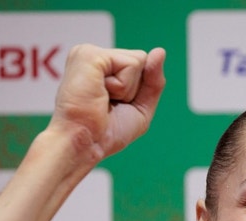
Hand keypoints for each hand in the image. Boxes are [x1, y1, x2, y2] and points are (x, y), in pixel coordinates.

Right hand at [49, 44, 165, 158]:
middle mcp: (94, 56)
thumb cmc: (106, 133)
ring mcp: (89, 53)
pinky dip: (122, 87)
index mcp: (101, 67)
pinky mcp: (89, 54)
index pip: (141, 66)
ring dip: (127, 89)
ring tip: (102, 99)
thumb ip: (153, 81)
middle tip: (107, 104)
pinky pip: (131, 64)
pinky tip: (100, 94)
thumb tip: (160, 51)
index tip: (113, 107)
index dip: (137, 92)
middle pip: (142, 61)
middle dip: (134, 90)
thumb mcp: (140, 107)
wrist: (85, 144)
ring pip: (138, 61)